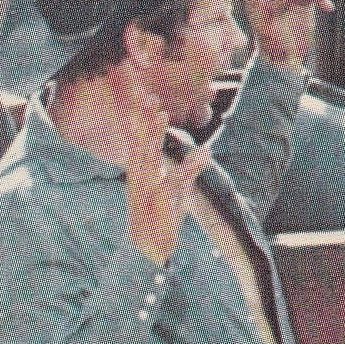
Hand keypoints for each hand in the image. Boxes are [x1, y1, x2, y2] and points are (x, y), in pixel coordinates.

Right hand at [116, 72, 209, 264]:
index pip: (139, 138)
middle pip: (140, 141)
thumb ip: (190, 168)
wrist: (149, 249)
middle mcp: (139, 175)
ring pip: (148, 156)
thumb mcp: (178, 189)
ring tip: (162, 115)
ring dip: (154, 135)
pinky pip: (173, 182)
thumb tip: (205, 151)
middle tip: (149, 95)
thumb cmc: (161, 216)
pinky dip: (186, 168)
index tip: (145, 94)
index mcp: (141, 169)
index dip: (140, 117)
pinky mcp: (161, 202)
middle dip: (143, 117)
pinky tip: (201, 156)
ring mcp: (147, 188)